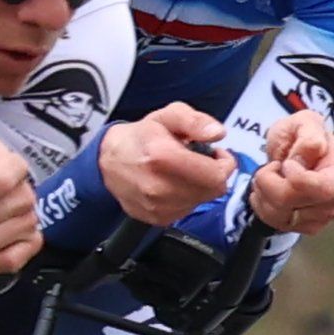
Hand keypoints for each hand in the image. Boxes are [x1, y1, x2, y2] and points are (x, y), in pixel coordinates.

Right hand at [100, 104, 235, 229]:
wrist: (109, 160)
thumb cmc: (140, 137)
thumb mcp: (167, 116)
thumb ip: (194, 121)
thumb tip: (217, 133)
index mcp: (162, 158)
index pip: (215, 176)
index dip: (224, 164)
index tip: (217, 154)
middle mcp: (158, 187)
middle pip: (212, 191)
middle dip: (213, 174)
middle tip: (201, 161)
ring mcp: (156, 207)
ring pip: (201, 201)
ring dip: (200, 187)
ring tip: (184, 171)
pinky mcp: (156, 219)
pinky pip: (187, 210)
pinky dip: (187, 197)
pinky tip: (174, 183)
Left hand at [247, 107, 333, 235]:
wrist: (293, 150)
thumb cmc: (300, 134)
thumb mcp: (303, 122)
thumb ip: (308, 134)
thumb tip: (311, 152)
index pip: (321, 188)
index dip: (295, 179)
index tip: (285, 163)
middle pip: (296, 204)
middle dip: (270, 185)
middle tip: (267, 168)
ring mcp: (326, 214)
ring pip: (282, 217)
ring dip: (263, 195)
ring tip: (266, 177)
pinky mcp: (310, 225)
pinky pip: (277, 225)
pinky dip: (263, 208)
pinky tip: (267, 191)